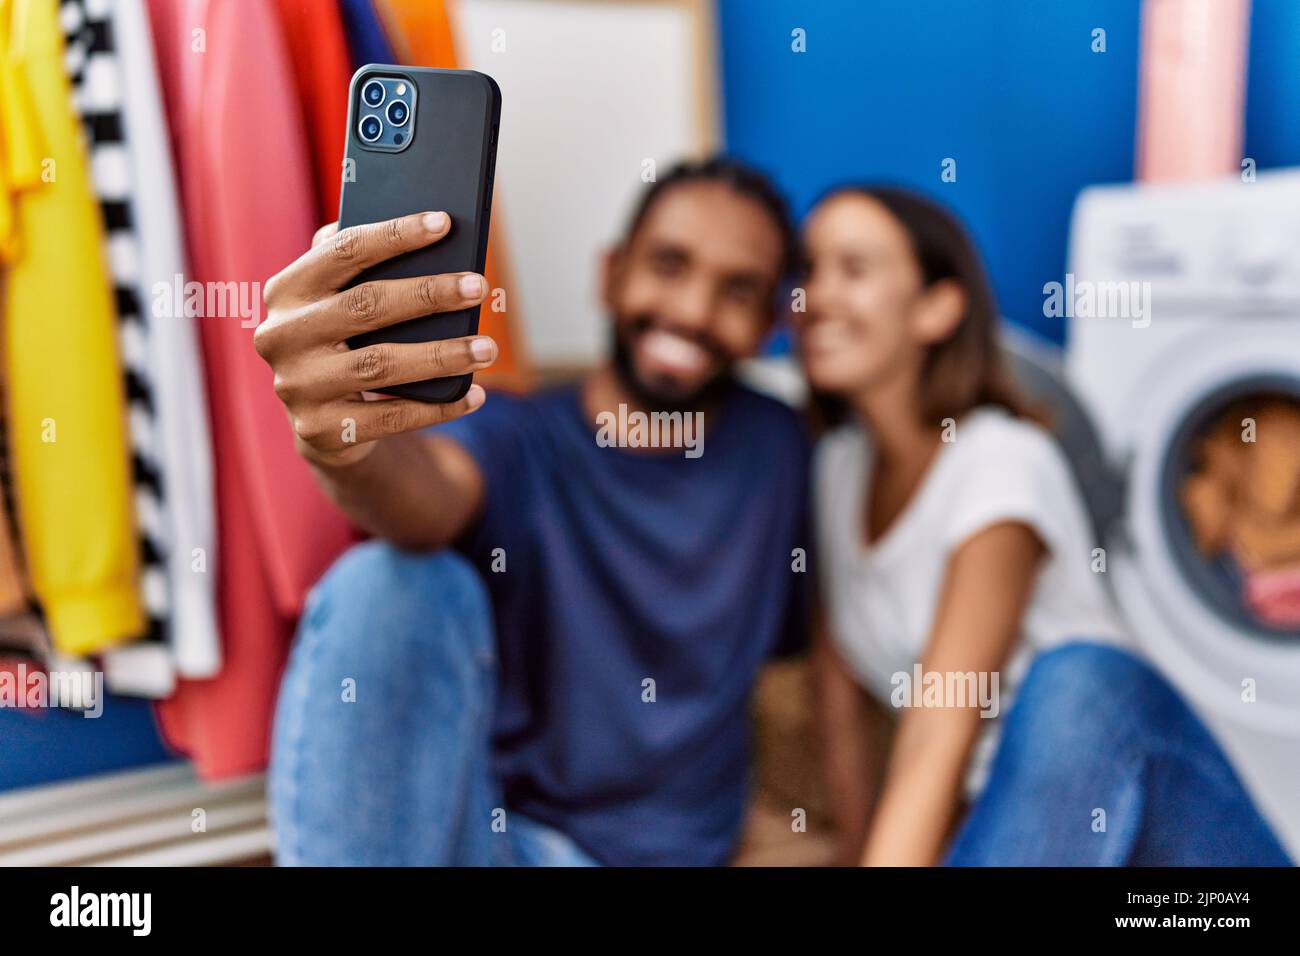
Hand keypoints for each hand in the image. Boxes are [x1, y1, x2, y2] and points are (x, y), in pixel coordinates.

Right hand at [255, 212, 496, 467]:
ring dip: (443, 355)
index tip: (444, 223)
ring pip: (381, 365)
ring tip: (487, 348)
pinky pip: (392, 417)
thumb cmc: (343, 343)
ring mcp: (297, 387)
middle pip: (367, 305)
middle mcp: (282, 336)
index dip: (395, 235)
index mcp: (286, 291)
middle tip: (479, 286)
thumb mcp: (337, 301)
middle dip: (429, 294)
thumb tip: (429, 231)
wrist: (320, 423)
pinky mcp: (320, 430)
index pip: (343, 251)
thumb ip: (359, 264)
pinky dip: (439, 407)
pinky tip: (475, 394)